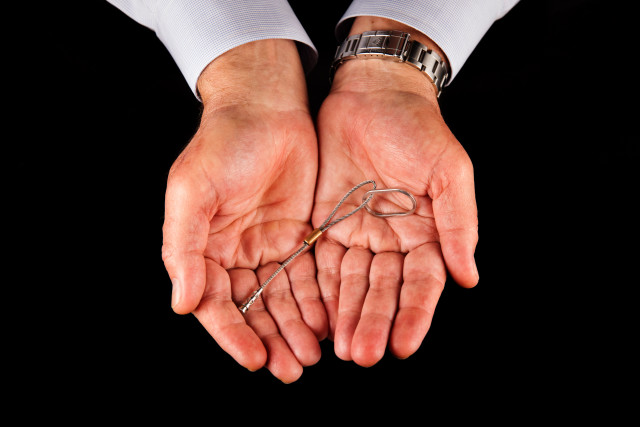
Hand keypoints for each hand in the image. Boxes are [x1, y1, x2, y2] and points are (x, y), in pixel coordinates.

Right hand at [161, 40, 326, 382]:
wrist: (266, 106)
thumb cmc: (222, 144)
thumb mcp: (192, 193)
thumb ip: (185, 249)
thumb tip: (183, 304)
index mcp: (205, 249)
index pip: (217, 304)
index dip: (233, 335)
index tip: (254, 360)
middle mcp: (236, 254)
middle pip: (254, 309)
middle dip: (272, 341)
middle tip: (293, 369)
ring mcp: (270, 246)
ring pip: (284, 298)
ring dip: (297, 328)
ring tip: (313, 356)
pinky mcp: (301, 234)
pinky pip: (309, 275)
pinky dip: (317, 300)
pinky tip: (329, 321)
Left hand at [313, 18, 478, 366]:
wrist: (373, 93)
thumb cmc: (418, 128)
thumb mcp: (449, 171)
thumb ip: (458, 224)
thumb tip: (469, 277)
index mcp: (426, 233)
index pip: (421, 285)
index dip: (414, 316)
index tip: (403, 346)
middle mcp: (392, 241)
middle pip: (383, 291)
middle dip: (373, 323)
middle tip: (363, 356)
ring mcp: (358, 234)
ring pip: (351, 284)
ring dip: (346, 316)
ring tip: (341, 348)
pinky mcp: (325, 222)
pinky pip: (321, 261)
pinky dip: (320, 289)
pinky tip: (316, 315)